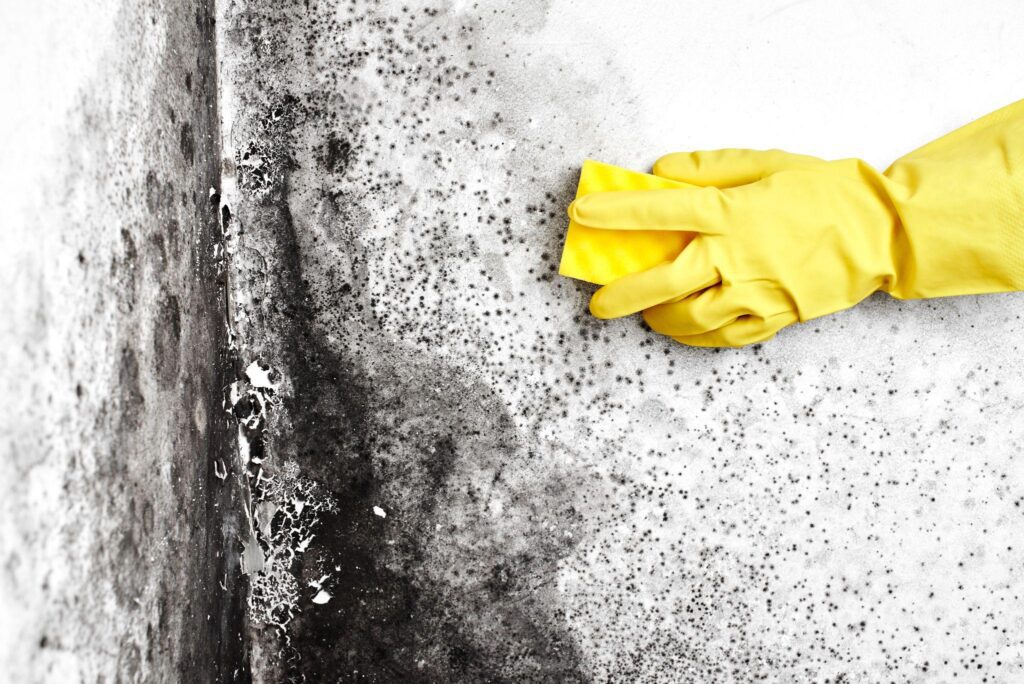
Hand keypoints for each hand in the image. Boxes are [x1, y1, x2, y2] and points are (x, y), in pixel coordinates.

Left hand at [568, 149, 901, 346]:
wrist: (881, 231)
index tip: (581, 214)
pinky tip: (682, 330)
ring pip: (689, 318)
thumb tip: (660, 172)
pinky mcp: (774, 318)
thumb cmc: (822, 190)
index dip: (615, 213)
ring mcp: (755, 294)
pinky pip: (723, 338)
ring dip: (657, 319)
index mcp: (731, 213)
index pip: (659, 212)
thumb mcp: (765, 162)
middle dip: (622, 295)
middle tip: (598, 303)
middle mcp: (736, 258)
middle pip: (663, 282)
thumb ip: (707, 167)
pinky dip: (695, 338)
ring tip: (643, 315)